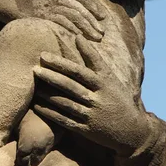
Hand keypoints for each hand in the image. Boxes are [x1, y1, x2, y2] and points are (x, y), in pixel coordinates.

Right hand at [0, 0, 105, 40]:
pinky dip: (70, 29)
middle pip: (79, 7)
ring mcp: (45, 5)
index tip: (102, 16)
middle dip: (92, 20)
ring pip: (72, 15)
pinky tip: (78, 38)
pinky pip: (58, 21)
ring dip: (86, 28)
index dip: (92, 5)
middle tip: (102, 33)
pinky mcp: (37, 14)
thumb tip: (46, 16)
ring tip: (96, 39)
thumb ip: (40, 4)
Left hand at [32, 33, 150, 154]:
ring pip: (66, 103)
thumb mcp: (109, 77)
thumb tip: (78, 36)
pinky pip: (65, 120)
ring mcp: (91, 115)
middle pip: (70, 86)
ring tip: (33, 86)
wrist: (131, 130)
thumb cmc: (116, 97)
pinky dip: (50, 113)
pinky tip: (37, 106)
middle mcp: (97, 98)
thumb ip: (92, 58)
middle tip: (34, 69)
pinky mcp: (86, 130)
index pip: (79, 71)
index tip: (44, 55)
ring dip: (48, 95)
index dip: (61, 63)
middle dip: (51, 77)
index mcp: (104, 83)